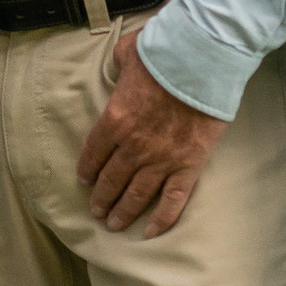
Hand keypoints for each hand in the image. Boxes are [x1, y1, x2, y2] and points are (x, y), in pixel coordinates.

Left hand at [76, 27, 229, 234]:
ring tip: (114, 225)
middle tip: (96, 211)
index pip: (93, 152)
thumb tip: (119, 64)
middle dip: (101, 197)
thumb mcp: (129, 52)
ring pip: (136, 194)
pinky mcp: (188, 166)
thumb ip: (119, 63)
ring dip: (123, 211)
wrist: (202, 61)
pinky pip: (172, 201)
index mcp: (114, 119)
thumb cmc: (164, 53)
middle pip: (111, 179)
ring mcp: (161, 159)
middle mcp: (133, 145)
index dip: (87, 169)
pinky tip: (150, 233)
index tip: (84, 180)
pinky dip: (161, 220)